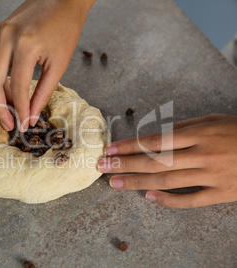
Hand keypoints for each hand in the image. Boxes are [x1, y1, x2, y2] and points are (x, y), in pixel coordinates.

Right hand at [0, 0, 94, 131]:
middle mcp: (6, 38)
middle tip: (10, 124)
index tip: (23, 126)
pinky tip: (7, 92)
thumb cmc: (66, 28)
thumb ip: (43, 92)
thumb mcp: (59, 64)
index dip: (20, 110)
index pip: (17, 87)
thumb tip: (30, 115)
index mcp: (26, 45)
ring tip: (10, 109)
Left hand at [97, 114, 236, 207]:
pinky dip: (169, 201)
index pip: (155, 142)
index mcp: (199, 134)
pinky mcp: (223, 194)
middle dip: (124, 165)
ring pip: (168, 182)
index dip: (129, 147)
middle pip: (155, 163)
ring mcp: (212, 176)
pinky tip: (149, 198)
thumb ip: (183, 128)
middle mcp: (202, 155)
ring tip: (115, 184)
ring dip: (137, 183)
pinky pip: (191, 201)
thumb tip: (156, 136)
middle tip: (101, 168)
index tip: (109, 151)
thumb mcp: (212, 120)